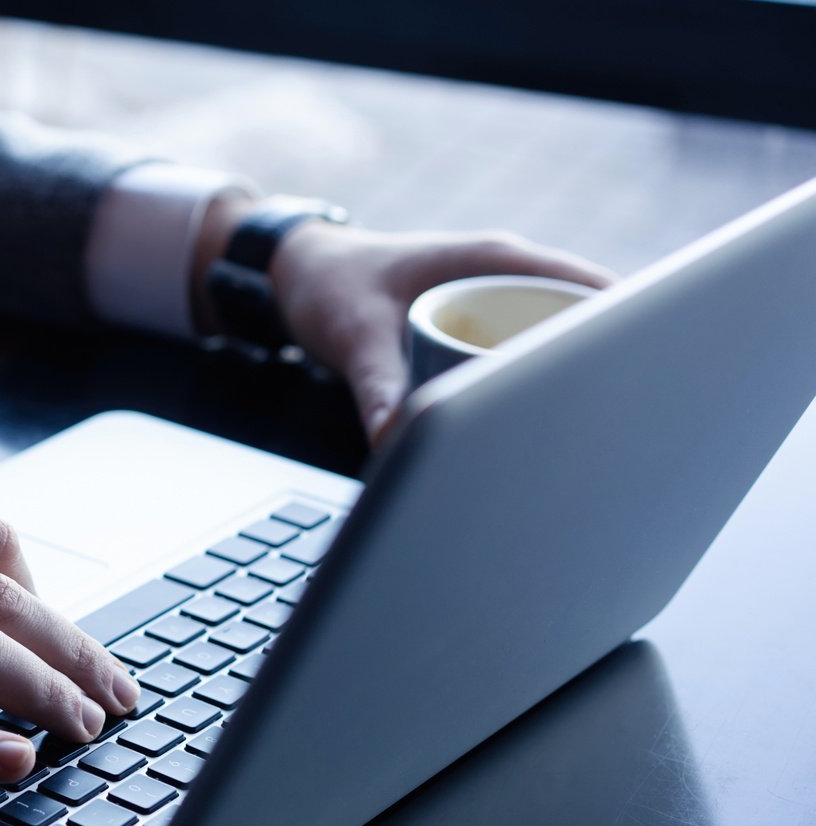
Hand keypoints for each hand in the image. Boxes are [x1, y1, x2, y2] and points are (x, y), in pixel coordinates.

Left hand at [269, 222, 613, 441]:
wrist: (296, 274)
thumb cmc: (330, 285)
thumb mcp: (353, 335)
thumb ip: (378, 387)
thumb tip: (399, 441)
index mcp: (496, 258)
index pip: (593, 288)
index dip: (632, 328)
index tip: (655, 375)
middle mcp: (507, 275)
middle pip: (585, 320)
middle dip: (608, 365)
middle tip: (628, 425)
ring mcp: (495, 301)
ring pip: (555, 340)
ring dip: (572, 380)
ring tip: (598, 437)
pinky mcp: (479, 327)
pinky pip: (524, 354)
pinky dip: (536, 386)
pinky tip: (540, 431)